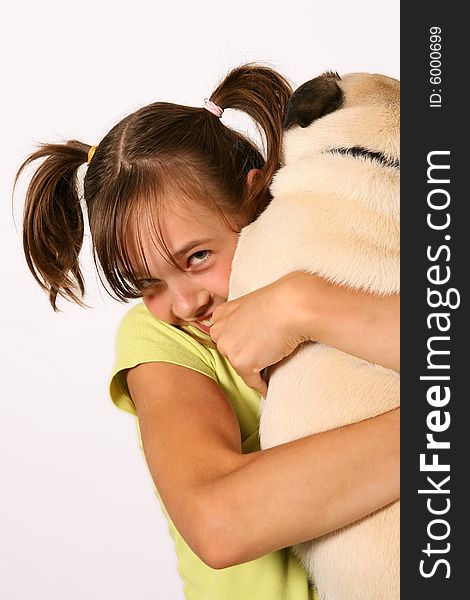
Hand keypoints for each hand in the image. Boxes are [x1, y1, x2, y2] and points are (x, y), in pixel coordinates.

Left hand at [210, 274, 308, 394]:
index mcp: (222, 314)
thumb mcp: (254, 304)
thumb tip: (252, 336)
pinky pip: (252, 382)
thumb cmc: (282, 301)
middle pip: (230, 352)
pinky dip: (262, 386)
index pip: (226, 335)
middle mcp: (220, 331)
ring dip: (254, 368)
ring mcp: (229, 348)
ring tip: (272, 366)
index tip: (252, 346)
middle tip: (265, 355)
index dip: (240, 341)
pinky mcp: (242, 364)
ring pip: (241, 367)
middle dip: (244, 354)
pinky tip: (270, 386)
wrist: (293, 306)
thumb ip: (245, 318)